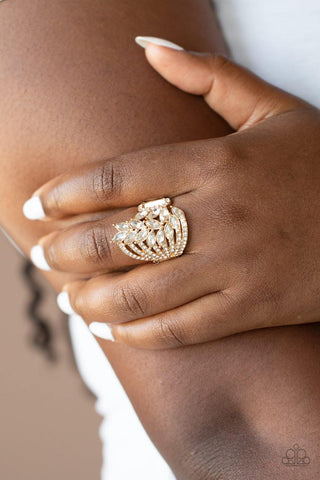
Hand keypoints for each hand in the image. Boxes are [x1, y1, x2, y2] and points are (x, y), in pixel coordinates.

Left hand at [23, 42, 319, 348]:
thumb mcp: (272, 110)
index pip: (119, 178)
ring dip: (91, 299)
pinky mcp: (254, 307)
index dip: (65, 194)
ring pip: (142, 293)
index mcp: (218, 162)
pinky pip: (182, 329)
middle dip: (66, 252)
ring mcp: (237, 266)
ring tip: (67, 298)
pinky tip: (110, 327)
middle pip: (118, 238)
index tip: (36, 206)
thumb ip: (208, 75)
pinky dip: (138, 333)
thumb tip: (149, 47)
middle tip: (41, 256)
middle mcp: (221, 215)